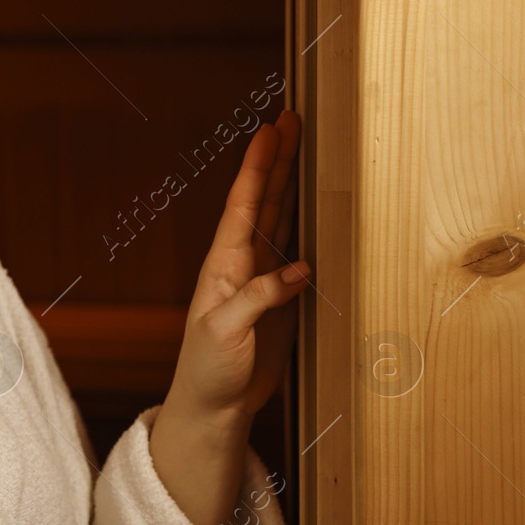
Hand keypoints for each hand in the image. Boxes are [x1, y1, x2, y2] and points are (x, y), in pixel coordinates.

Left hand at [166, 109, 306, 427]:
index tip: (269, 130)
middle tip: (292, 118)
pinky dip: (306, 223)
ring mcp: (261, 278)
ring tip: (302, 146)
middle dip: (277, 159)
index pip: (243, 205)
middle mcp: (241, 263)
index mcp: (223, 265)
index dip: (257, 167)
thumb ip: (259, 299)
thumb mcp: (226, 333)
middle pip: (264, 200)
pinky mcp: (278, 298)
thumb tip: (300, 269)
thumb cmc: (208, 370)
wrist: (213, 405)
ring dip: (290, 182)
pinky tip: (315, 204)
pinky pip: (296, 250)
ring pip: (279, 218)